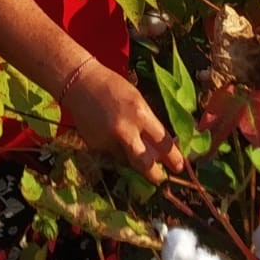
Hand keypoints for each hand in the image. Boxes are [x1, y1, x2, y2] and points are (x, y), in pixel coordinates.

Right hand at [65, 61, 185, 182]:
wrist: (80, 83)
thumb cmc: (113, 87)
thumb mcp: (137, 100)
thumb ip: (149, 123)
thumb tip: (161, 147)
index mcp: (140, 114)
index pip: (163, 143)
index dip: (173, 158)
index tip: (179, 166)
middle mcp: (125, 130)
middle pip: (145, 164)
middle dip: (156, 175)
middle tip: (161, 177)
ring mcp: (108, 140)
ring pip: (128, 162)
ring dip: (133, 158)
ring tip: (128, 140)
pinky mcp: (96, 146)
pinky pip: (112, 155)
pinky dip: (116, 150)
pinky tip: (110, 134)